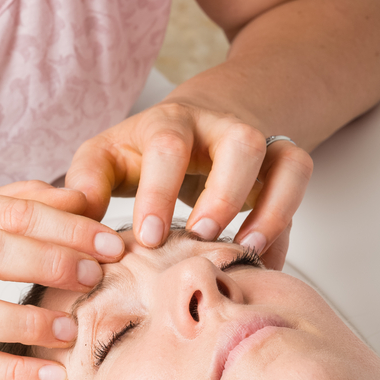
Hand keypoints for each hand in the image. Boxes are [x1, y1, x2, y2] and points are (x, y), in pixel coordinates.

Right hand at [0, 181, 124, 379]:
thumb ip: (21, 206)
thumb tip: (83, 197)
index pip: (11, 212)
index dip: (66, 227)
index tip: (111, 243)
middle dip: (50, 262)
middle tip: (95, 278)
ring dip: (30, 321)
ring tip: (73, 330)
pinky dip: (15, 374)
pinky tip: (55, 378)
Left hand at [65, 101, 312, 269]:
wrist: (203, 118)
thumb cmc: (145, 150)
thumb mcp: (108, 156)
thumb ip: (87, 183)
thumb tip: (78, 218)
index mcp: (171, 122)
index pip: (168, 145)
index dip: (160, 191)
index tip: (148, 237)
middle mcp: (223, 128)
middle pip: (241, 144)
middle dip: (224, 193)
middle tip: (200, 236)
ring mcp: (262, 146)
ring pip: (289, 161)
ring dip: (271, 209)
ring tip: (243, 250)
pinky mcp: (285, 168)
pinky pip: (301, 190)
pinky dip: (286, 226)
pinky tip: (260, 261)